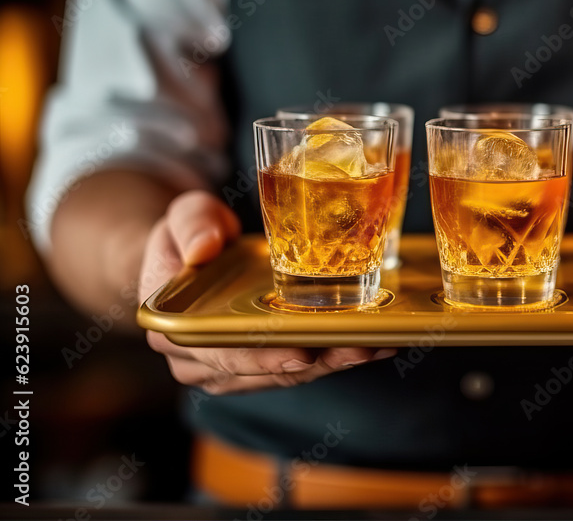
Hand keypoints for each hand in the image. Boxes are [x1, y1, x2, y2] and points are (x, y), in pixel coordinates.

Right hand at [140, 190, 395, 393]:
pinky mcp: (261, 365)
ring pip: (291, 373)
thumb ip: (191, 225)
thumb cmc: (185, 237)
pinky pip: (301, 365)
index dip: (263, 356)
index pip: (222, 351)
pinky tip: (374, 343)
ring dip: (337, 361)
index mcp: (175, 331)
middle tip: (362, 347)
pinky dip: (336, 355)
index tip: (303, 353)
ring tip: (378, 345)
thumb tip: (203, 249)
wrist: (187, 257)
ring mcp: (232, 370)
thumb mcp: (183, 216)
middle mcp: (201, 362)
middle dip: (320, 361)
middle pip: (268, 369)